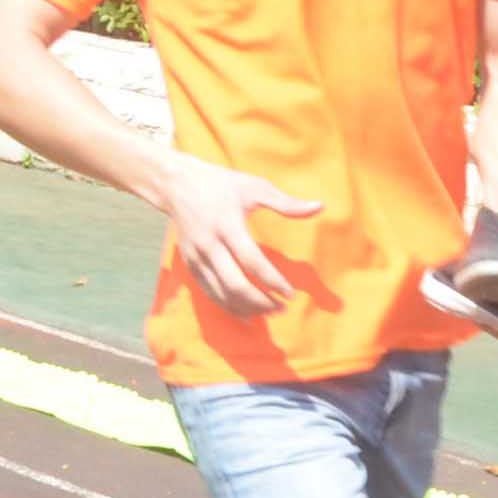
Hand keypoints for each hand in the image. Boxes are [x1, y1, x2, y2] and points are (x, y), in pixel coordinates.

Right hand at [152, 154, 317, 315]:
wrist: (177, 185)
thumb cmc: (221, 184)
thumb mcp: (254, 187)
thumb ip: (286, 203)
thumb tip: (320, 207)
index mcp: (227, 225)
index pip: (252, 262)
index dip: (272, 281)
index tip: (290, 294)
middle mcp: (210, 244)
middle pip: (235, 284)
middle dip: (260, 302)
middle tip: (281, 309)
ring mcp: (197, 256)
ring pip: (221, 293)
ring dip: (246, 308)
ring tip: (268, 313)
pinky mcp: (189, 263)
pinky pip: (209, 291)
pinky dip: (227, 305)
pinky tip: (245, 313)